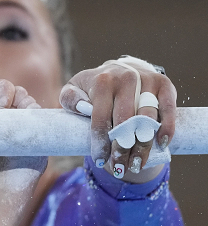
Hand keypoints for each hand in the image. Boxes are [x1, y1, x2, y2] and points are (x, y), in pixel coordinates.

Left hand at [59, 56, 175, 181]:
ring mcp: (146, 79)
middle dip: (121, 149)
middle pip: (125, 122)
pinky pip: (168, 108)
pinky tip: (161, 144)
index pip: (100, 118)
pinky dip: (166, 128)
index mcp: (102, 81)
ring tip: (136, 164)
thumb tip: (81, 108)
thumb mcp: (74, 89)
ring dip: (143, 146)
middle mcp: (126, 78)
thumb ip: (70, 98)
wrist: (121, 70)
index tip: (100, 160)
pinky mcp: (164, 84)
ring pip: (147, 119)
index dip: (101, 143)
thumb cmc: (94, 87)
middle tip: (119, 167)